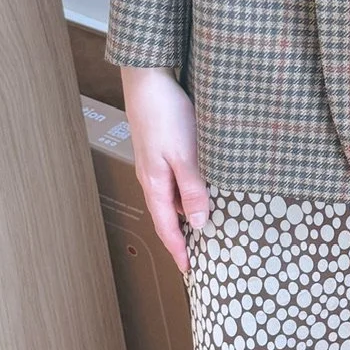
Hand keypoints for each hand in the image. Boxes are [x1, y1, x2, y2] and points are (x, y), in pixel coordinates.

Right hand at [121, 66, 210, 274]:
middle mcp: (152, 177)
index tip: (189, 271)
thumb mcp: (186, 156)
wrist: (148, 78)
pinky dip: (185, 193)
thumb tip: (199, 224)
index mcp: (156, 184)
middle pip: (167, 216)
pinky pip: (173, 181)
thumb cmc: (166, 114)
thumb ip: (193, 190)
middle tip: (198, 255)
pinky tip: (198, 190)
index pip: (168, 227)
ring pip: (171, 198)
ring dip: (184, 215)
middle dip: (181, 237)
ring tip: (201, 228)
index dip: (179, 250)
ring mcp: (154, 162)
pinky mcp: (160, 148)